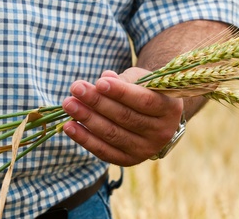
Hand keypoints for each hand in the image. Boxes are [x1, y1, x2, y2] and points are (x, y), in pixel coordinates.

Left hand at [61, 69, 183, 165]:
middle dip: (98, 102)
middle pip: (125, 118)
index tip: (98, 82)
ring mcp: (146, 149)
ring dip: (87, 119)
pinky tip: (69, 126)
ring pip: (113, 134)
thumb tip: (104, 77)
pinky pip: (105, 151)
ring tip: (69, 104)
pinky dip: (85, 139)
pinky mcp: (130, 160)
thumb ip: (125, 79)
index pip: (144, 101)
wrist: (156, 117)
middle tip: (76, 89)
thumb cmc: (147, 91)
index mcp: (170, 109)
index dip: (120, 92)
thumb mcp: (142, 80)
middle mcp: (162, 132)